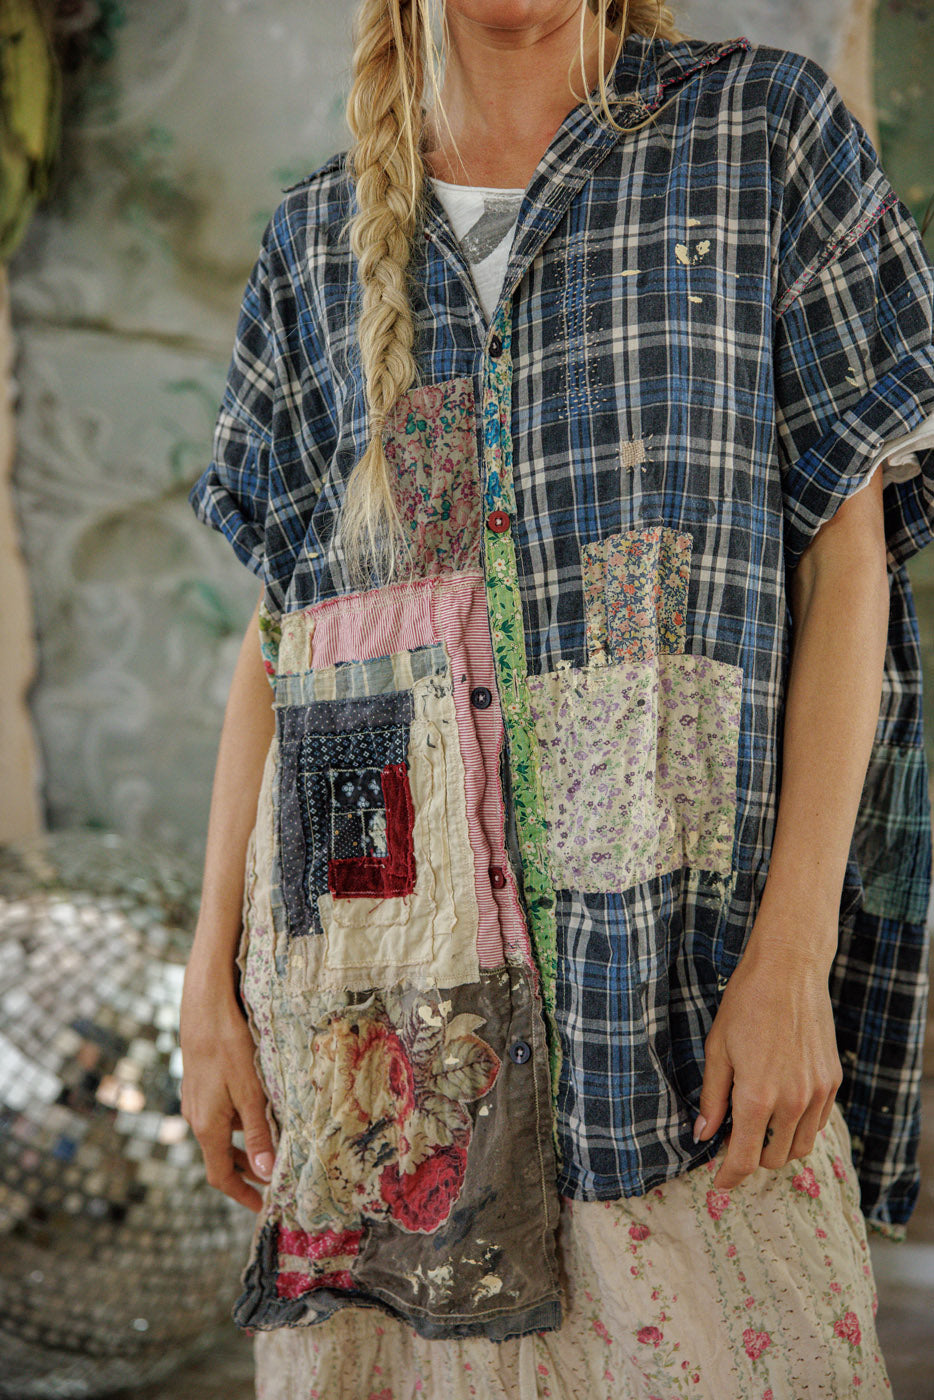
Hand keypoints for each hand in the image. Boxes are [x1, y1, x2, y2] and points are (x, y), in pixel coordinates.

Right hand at [179, 957, 275, 1211]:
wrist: (204, 1008)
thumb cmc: (230, 1047)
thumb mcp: (251, 1092)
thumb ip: (259, 1134)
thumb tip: (266, 1173)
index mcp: (207, 1126)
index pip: (221, 1176)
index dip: (242, 1195)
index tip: (263, 1206)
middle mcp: (196, 1118)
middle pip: (221, 1158)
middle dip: (247, 1173)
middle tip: (274, 1181)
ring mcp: (195, 1101)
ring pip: (221, 1135)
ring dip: (245, 1146)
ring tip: (275, 1147)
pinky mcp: (199, 1085)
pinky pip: (219, 1115)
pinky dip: (239, 1124)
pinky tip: (260, 1110)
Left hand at [693, 926, 842, 1189]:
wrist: (788, 971)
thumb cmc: (745, 1005)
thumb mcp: (717, 1050)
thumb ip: (713, 1098)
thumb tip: (704, 1135)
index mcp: (757, 1098)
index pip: (745, 1159)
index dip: (729, 1177)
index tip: (719, 1182)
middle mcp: (793, 1102)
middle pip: (774, 1159)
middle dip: (751, 1157)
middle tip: (733, 1137)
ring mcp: (817, 1093)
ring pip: (799, 1146)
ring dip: (777, 1145)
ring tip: (757, 1122)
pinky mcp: (832, 1082)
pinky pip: (817, 1124)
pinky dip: (799, 1127)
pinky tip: (781, 1106)